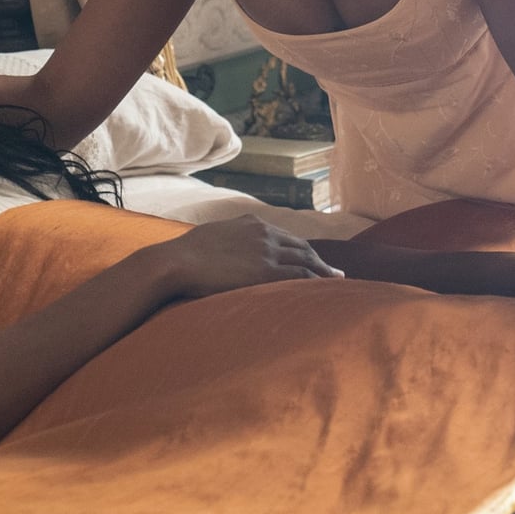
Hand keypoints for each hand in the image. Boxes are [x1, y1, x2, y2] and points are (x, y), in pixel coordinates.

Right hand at [155, 216, 343, 298]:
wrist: (177, 262)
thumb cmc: (186, 254)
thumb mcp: (214, 235)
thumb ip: (231, 239)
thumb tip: (232, 248)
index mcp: (252, 223)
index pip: (287, 237)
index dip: (303, 250)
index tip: (314, 259)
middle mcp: (264, 233)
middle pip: (302, 247)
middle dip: (320, 260)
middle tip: (337, 273)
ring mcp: (267, 251)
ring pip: (305, 260)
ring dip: (324, 272)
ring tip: (337, 282)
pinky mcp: (265, 270)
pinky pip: (299, 275)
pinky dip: (316, 281)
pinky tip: (324, 289)